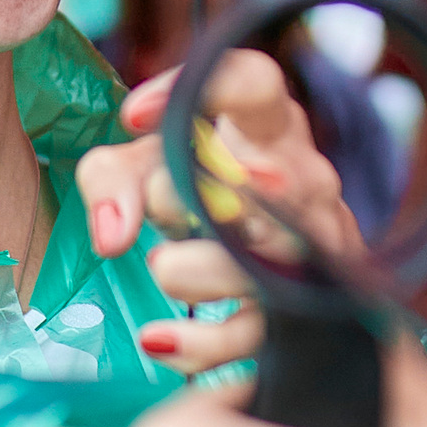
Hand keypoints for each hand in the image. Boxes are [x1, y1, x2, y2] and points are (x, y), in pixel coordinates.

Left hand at [77, 49, 363, 380]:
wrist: (248, 261)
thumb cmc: (193, 194)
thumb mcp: (142, 169)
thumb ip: (111, 181)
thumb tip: (112, 237)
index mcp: (269, 126)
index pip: (257, 84)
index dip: (201, 92)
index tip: (132, 117)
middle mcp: (305, 181)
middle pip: (267, 182)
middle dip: (194, 196)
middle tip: (158, 205)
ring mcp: (316, 248)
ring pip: (271, 261)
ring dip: (200, 269)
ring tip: (162, 266)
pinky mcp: (304, 313)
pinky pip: (258, 334)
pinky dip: (202, 343)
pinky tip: (156, 339)